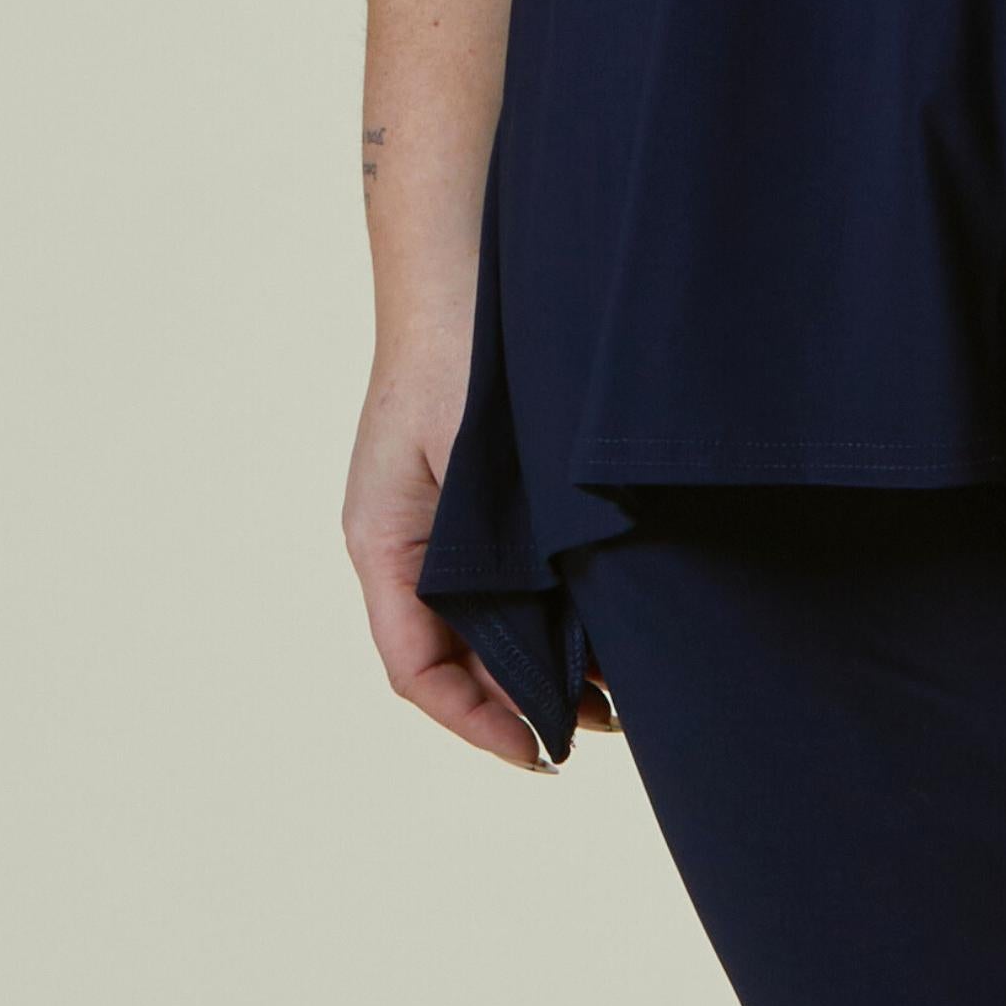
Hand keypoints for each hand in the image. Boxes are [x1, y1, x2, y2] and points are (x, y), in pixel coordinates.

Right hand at [343, 331, 620, 769]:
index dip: (478, 722)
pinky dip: (552, 602)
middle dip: (525, 699)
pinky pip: (508, 570)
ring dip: (547, 654)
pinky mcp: (480, 488)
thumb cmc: (465, 350)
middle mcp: (405, 539)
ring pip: (488, 615)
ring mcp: (441, 514)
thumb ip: (500, 543)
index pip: (418, 669)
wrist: (466, 253)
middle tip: (606, 723)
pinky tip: (610, 611)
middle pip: (458, 653)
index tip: (543, 752)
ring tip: (621, 686)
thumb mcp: (475, 460)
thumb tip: (559, 632)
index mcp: (383, 542)